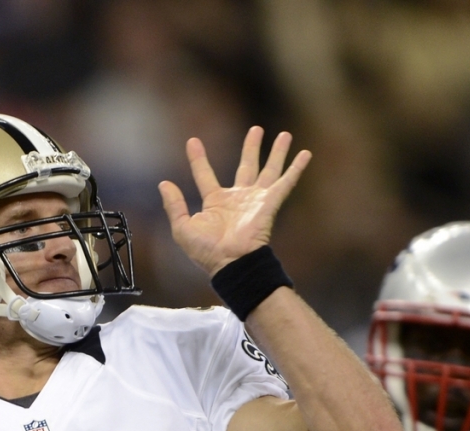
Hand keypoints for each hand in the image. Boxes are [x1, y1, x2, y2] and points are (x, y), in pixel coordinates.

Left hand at [159, 127, 310, 276]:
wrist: (230, 262)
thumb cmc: (206, 251)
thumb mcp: (182, 228)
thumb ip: (174, 205)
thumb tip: (163, 184)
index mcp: (215, 202)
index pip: (205, 174)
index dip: (198, 158)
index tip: (192, 141)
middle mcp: (238, 198)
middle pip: (246, 166)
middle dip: (251, 147)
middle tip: (256, 129)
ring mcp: (256, 200)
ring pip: (268, 169)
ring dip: (277, 152)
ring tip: (284, 134)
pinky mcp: (270, 203)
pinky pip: (286, 182)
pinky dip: (296, 168)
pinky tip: (306, 154)